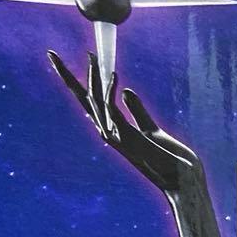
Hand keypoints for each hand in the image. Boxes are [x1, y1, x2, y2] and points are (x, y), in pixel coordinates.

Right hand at [47, 50, 203, 196]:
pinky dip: (111, 92)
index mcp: (115, 130)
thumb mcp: (152, 131)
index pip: (92, 102)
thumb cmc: (171, 161)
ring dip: (93, 78)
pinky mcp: (129, 139)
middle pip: (83, 100)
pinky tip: (114, 75)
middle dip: (66, 77)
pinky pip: (113, 111)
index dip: (81, 82)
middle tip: (51, 53)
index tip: (72, 64)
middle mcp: (111, 134)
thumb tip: (125, 90)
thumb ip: (137, 112)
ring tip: (92, 55)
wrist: (185, 182)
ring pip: (96, 102)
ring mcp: (118, 137)